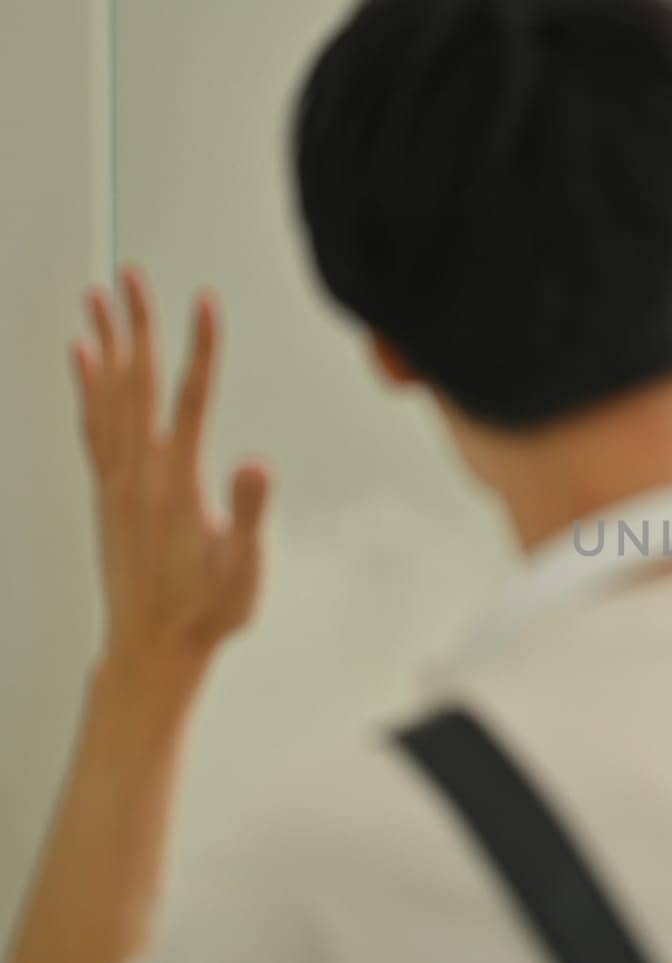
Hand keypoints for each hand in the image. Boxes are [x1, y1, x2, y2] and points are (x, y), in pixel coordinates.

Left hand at [71, 267, 271, 676]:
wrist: (151, 648)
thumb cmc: (207, 612)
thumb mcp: (244, 569)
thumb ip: (251, 514)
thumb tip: (259, 464)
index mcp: (176, 482)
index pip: (190, 399)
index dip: (200, 347)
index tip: (205, 299)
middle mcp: (138, 472)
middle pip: (136, 382)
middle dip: (137, 323)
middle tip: (132, 273)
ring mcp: (116, 480)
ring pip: (106, 396)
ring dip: (104, 342)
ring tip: (98, 297)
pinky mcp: (106, 492)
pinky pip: (90, 425)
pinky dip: (83, 386)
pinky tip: (80, 359)